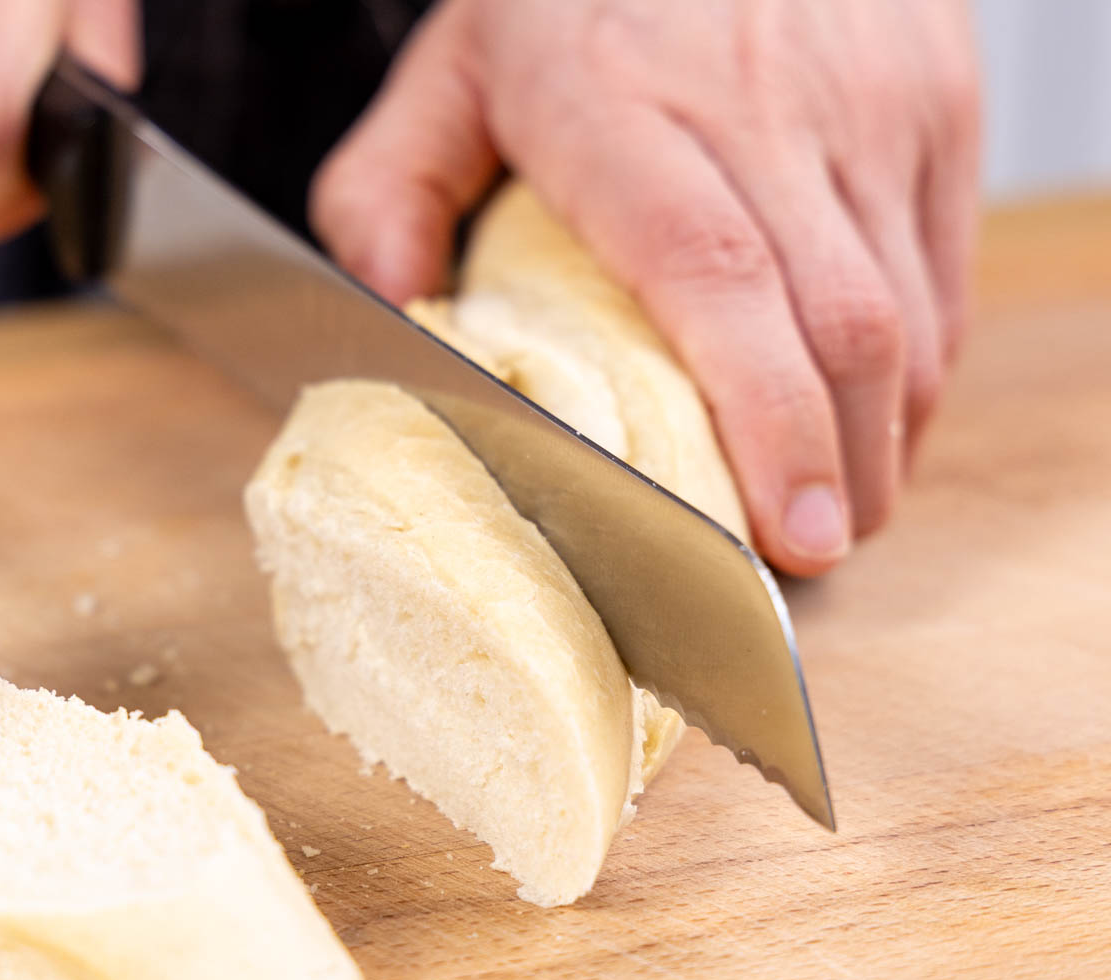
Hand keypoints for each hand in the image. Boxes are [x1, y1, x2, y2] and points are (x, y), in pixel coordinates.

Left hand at [312, 0, 979, 575]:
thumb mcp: (448, 70)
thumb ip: (387, 191)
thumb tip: (390, 313)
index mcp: (626, 114)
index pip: (718, 283)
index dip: (764, 422)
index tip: (782, 532)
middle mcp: (765, 111)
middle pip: (838, 323)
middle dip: (837, 469)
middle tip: (805, 558)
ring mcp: (868, 105)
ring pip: (910, 309)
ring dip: (880, 434)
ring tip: (833, 507)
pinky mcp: (933, 104)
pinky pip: (942, 268)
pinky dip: (915, 363)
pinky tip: (868, 417)